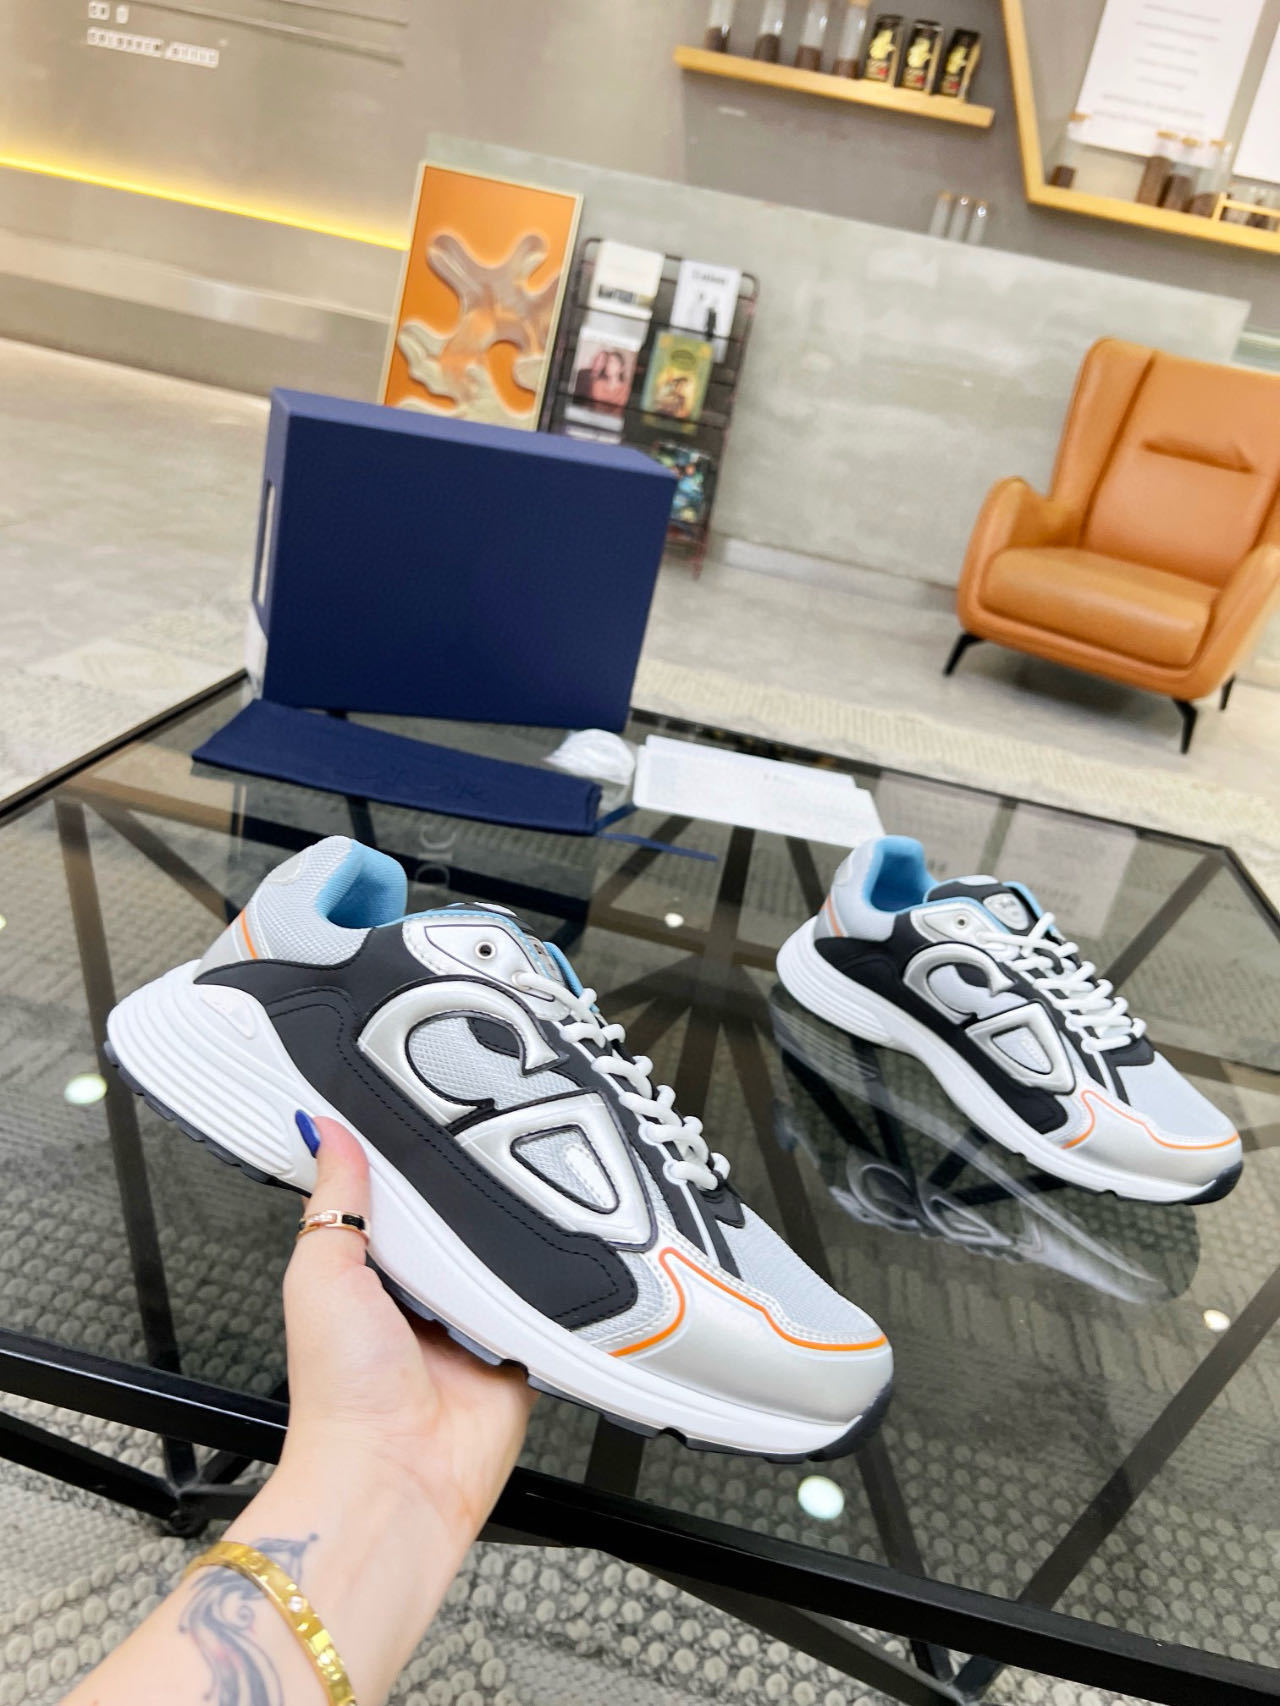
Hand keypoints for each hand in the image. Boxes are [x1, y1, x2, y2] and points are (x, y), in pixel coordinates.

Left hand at [280, 1114, 534, 1538]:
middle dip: (476, 1191)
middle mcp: (425, 1293)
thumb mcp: (322, 1273)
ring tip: (531, 1191)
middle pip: (462, 1218)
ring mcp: (475, 1320)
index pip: (403, 1194)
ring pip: (509, 1252)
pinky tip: (563, 1249)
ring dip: (517, 1233)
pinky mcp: (520, 1348)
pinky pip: (549, 1301)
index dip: (417, 1156)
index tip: (437, 1103)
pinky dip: (555, 1282)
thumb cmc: (341, 1393)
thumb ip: (335, 1201)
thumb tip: (325, 1130)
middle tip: (497, 1142)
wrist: (395, 1476)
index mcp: (373, 1271)